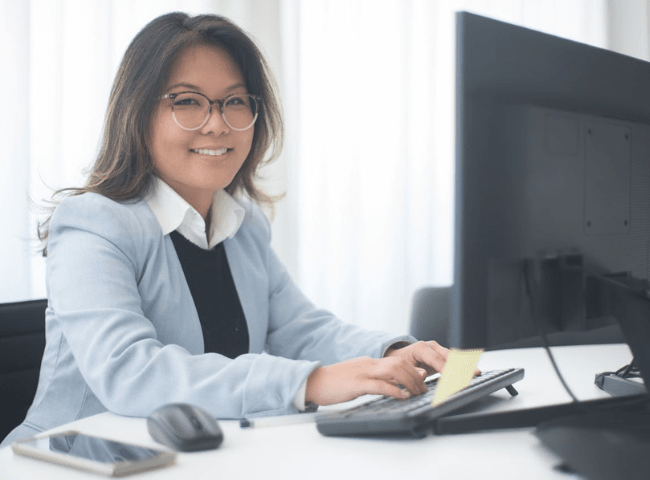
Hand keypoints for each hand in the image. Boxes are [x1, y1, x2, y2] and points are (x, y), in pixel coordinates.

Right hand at [305, 356, 428, 405]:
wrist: (314, 382)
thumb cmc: (336, 383)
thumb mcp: (360, 380)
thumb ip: (379, 381)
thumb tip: (398, 386)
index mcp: (370, 363)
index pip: (398, 360)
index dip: (413, 369)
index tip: (423, 379)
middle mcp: (368, 364)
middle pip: (400, 363)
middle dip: (415, 376)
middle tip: (423, 389)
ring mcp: (362, 372)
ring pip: (394, 370)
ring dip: (409, 381)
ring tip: (416, 393)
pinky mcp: (356, 384)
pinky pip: (379, 384)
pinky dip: (394, 390)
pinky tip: (402, 396)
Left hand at [384, 340, 479, 375]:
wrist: (400, 356)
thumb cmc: (401, 362)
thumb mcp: (403, 367)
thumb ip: (413, 371)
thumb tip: (423, 375)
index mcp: (421, 348)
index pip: (436, 359)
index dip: (446, 369)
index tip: (454, 377)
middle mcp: (432, 347)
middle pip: (449, 356)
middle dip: (461, 366)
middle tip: (472, 374)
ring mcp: (439, 350)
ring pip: (454, 357)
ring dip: (465, 365)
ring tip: (476, 373)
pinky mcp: (443, 355)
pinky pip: (455, 360)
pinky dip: (463, 365)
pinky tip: (472, 370)